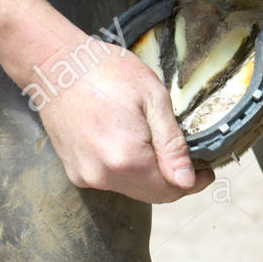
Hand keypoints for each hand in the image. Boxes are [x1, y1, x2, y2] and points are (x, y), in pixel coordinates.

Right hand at [36, 39, 213, 202]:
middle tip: (187, 156)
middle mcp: (103, 176)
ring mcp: (86, 177)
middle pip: (152, 196)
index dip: (194, 183)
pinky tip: (129, 143)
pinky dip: (128, 170)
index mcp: (126, 159)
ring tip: (155, 143)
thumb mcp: (152, 98)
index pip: (171, 191)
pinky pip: (112, 181)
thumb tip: (187, 181)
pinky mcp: (75, 172)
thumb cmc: (105, 72)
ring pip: (133, 190)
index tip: (207, 169)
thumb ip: (172, 144)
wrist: (55, 66)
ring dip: (150, 176)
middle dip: (174, 180)